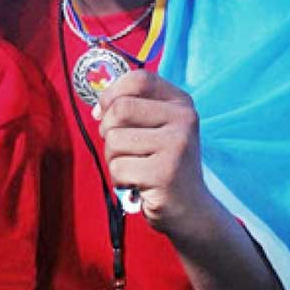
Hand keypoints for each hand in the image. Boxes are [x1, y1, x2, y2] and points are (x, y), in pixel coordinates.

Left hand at [93, 69, 209, 230]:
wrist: (191, 210)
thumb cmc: (164, 166)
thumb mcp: (157, 129)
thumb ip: (131, 110)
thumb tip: (98, 108)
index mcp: (181, 103)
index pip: (138, 79)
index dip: (112, 93)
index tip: (104, 112)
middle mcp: (184, 119)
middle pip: (120, 108)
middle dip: (108, 131)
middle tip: (122, 149)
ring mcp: (176, 146)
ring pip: (114, 140)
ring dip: (114, 159)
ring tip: (136, 169)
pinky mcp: (165, 173)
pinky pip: (118, 168)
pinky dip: (120, 180)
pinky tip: (139, 185)